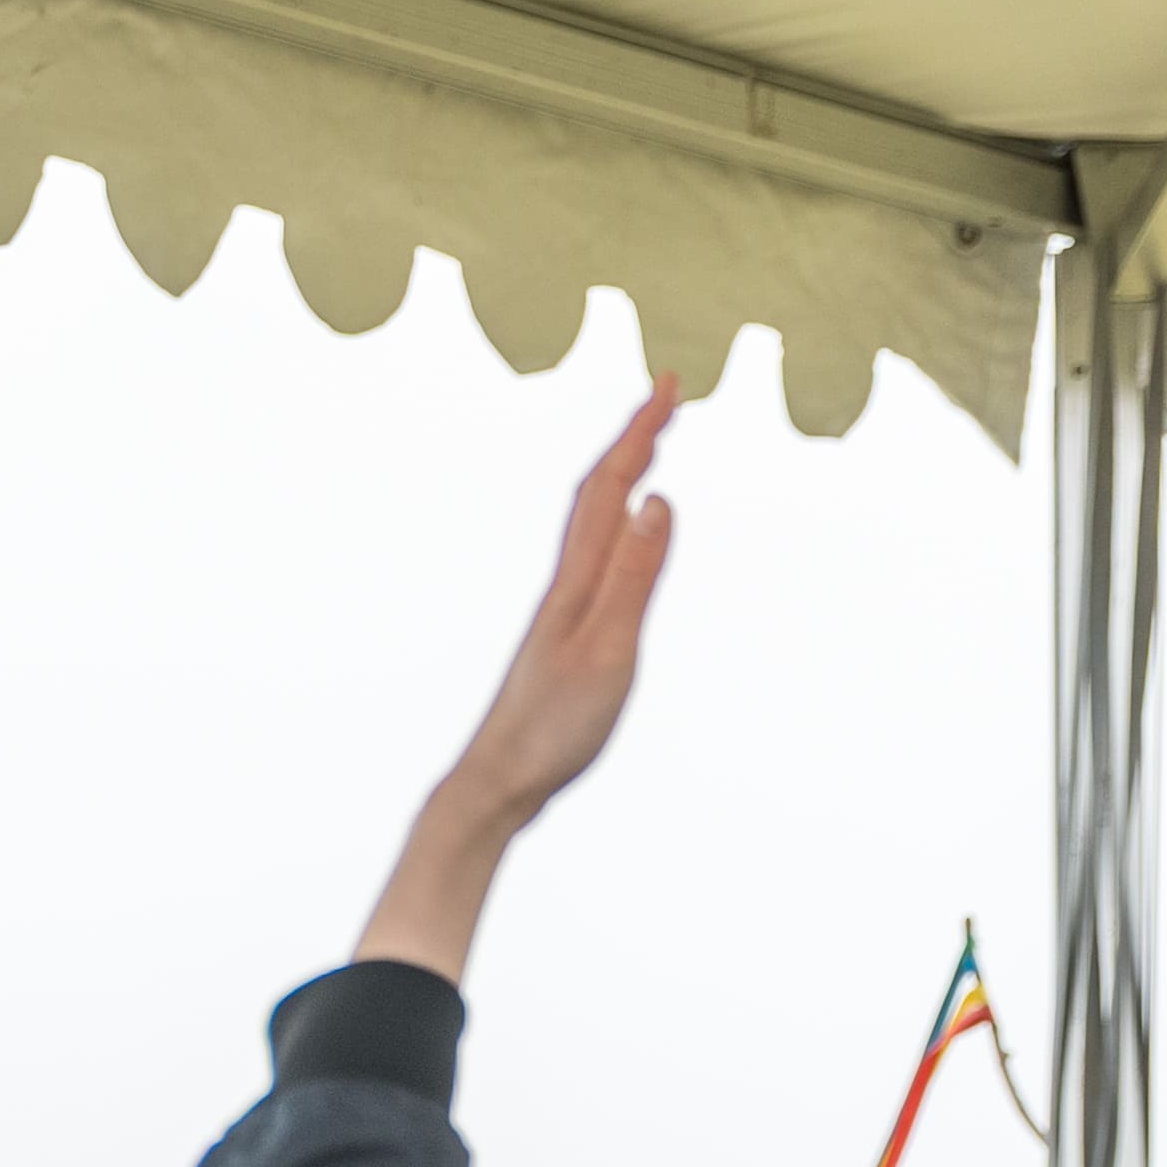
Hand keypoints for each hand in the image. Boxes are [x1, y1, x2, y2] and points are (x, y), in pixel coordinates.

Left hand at [356, 386, 675, 984]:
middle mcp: (564, 586)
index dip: (639, 432)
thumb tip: (656, 498)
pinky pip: (592, 560)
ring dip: (620, 477)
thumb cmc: (552, 727)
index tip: (669, 384)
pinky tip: (620, 541)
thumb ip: (634, 576)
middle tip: (668, 396)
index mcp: (576, 582)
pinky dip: (612, 527)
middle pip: (595, 495)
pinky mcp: (562, 638)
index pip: (609, 487)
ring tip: (648, 448)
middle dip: (632, 440)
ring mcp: (561, 611)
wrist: (497, 782)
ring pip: (590, 525)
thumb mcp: (609, 648)